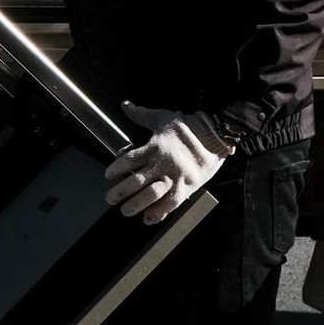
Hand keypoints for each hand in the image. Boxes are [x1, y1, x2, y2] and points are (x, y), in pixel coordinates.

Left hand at [104, 114, 231, 224]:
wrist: (214, 136)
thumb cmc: (186, 127)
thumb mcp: (162, 118)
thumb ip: (141, 115)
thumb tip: (125, 105)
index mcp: (154, 147)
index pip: (128, 160)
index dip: (116, 169)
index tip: (108, 175)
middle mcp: (162, 163)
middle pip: (136, 181)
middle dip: (120, 192)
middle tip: (110, 198)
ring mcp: (175, 177)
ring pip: (151, 195)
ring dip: (136, 205)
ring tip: (124, 210)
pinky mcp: (186, 187)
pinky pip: (171, 204)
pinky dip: (159, 213)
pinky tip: (148, 219)